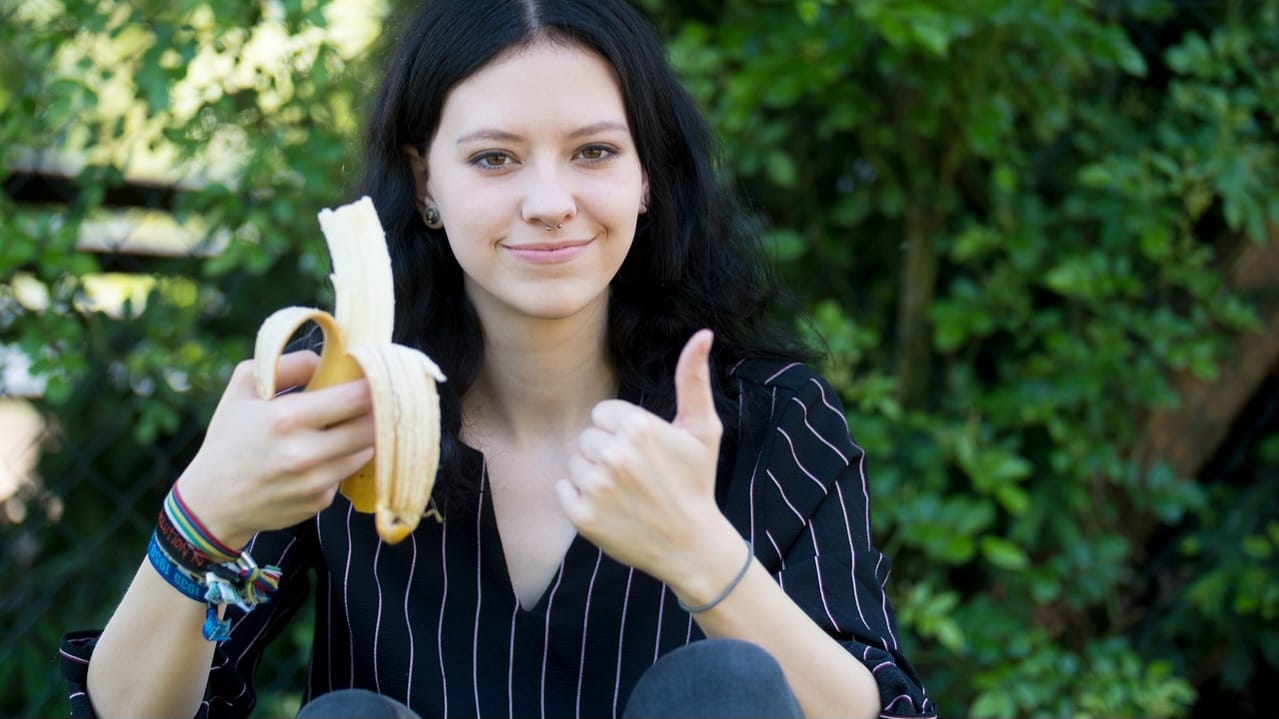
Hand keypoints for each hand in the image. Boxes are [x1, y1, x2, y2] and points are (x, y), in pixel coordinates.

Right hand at [176, 351, 375, 547]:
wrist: (213, 501)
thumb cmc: (230, 436)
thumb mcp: (244, 386)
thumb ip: (289, 364)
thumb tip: (330, 359)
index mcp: (286, 419)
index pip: (357, 398)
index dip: (376, 384)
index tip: (381, 375)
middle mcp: (304, 454)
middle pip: (372, 426)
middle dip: (378, 410)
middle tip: (378, 398)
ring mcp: (315, 482)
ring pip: (366, 449)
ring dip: (363, 435)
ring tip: (345, 424)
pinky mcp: (320, 501)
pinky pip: (347, 472)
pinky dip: (343, 460)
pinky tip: (324, 455)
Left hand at [556, 330, 741, 591]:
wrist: (692, 544)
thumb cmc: (697, 481)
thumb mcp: (703, 429)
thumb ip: (694, 379)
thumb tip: (703, 333)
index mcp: (638, 428)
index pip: (603, 415)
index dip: (623, 432)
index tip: (646, 453)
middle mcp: (614, 456)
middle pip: (588, 438)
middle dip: (608, 453)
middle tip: (638, 475)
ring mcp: (596, 487)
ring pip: (575, 463)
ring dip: (594, 476)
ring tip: (625, 492)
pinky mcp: (582, 516)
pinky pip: (563, 490)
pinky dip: (579, 499)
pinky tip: (609, 508)